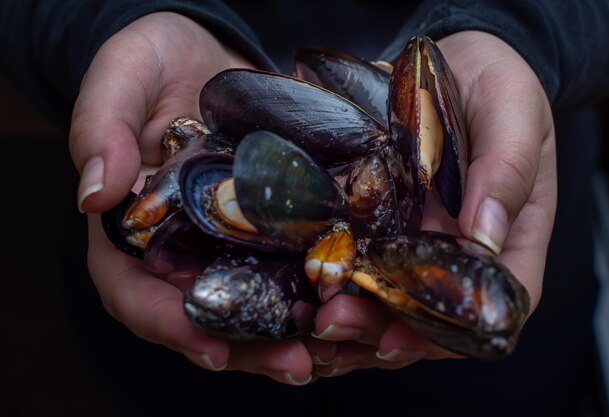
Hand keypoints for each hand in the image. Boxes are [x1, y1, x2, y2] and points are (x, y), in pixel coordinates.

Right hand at [70, 12, 312, 385]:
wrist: (205, 53)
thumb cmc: (152, 60)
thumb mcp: (122, 76)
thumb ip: (100, 127)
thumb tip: (94, 192)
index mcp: (129, 230)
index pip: (134, 294)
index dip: (169, 326)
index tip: (211, 349)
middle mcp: (178, 249)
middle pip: (204, 315)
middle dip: (249, 348)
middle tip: (298, 365)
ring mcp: (226, 243)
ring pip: (254, 305)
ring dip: (293, 334)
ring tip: (337, 347)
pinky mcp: (269, 228)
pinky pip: (289, 269)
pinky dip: (318, 291)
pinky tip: (352, 299)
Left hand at [307, 31, 556, 375]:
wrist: (454, 62)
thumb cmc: (498, 88)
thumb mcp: (514, 114)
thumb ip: (507, 170)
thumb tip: (484, 235)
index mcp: (505, 242)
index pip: (485, 310)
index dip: (444, 336)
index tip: (398, 339)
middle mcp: (455, 254)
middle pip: (424, 316)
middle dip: (375, 329)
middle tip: (330, 323)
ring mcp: (414, 242)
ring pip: (383, 298)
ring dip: (344, 316)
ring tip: (305, 319)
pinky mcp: (378, 222)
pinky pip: (353, 257)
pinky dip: (326, 275)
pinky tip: (295, 284)